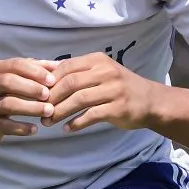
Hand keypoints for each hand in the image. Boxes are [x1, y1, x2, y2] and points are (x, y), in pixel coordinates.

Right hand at [0, 58, 55, 146]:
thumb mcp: (11, 78)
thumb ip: (34, 70)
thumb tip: (60, 64)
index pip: (15, 65)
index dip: (35, 71)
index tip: (52, 79)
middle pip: (9, 82)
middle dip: (31, 88)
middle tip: (49, 94)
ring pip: (8, 104)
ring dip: (30, 107)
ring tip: (48, 111)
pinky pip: (5, 126)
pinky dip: (21, 128)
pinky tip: (35, 129)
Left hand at [44, 52, 158, 132]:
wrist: (151, 101)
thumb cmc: (119, 86)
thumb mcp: (100, 72)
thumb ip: (76, 72)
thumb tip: (44, 71)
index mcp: (98, 60)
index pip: (66, 67)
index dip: (49, 81)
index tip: (37, 94)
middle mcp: (105, 72)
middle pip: (70, 83)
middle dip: (51, 98)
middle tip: (39, 110)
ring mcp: (113, 90)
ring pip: (78, 100)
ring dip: (60, 112)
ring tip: (48, 122)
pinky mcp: (117, 108)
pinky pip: (91, 116)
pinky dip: (76, 123)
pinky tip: (67, 128)